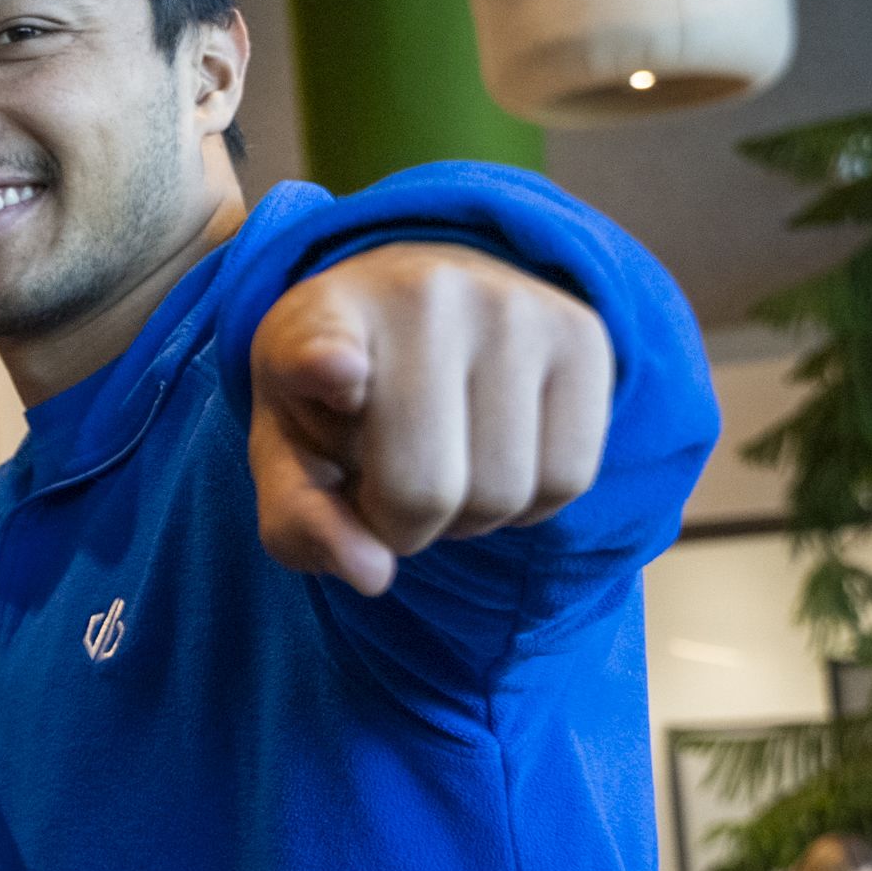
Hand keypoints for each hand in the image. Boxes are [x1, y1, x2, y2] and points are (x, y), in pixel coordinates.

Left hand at [248, 242, 610, 595]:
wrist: (413, 309)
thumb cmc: (336, 402)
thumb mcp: (290, 458)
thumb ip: (303, 522)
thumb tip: (373, 575)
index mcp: (317, 319)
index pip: (320, 343)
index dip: (323, 361)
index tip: (333, 370)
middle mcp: (422, 295)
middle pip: (423, 488)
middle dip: (401, 526)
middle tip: (385, 491)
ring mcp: (511, 306)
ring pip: (504, 492)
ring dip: (466, 518)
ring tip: (439, 467)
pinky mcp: (582, 333)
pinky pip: (568, 478)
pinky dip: (526, 503)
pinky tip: (491, 459)